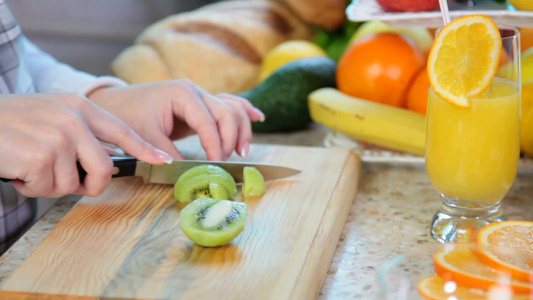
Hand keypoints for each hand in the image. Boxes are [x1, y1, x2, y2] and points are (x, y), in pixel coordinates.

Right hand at [0, 93, 172, 197]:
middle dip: (90, 184)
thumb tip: (106, 164)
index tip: (163, 159)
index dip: (144, 148)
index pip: (121, 131)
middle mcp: (73, 120)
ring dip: (51, 184)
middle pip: (104, 169)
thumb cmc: (14, 123)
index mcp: (80, 108)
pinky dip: (32, 187)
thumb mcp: (52, 115)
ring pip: (73, 184)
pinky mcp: (40, 156)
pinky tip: (19, 169)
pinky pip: (48, 188)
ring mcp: (57, 137)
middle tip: (69, 182)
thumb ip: (81, 133)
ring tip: (31, 165)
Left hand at [88, 79, 263, 160]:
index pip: (208, 121)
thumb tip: (190, 172)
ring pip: (232, 108)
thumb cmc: (127, 117)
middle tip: (228, 160)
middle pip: (227, 112)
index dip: (215, 145)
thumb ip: (168, 154)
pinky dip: (244, 110)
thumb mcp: (144, 137)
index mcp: (181, 94)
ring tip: (242, 151)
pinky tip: (259, 117)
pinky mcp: (200, 104)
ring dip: (241, 129)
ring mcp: (200, 95)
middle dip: (232, 137)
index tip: (217, 164)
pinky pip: (228, 104)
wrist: (115, 104)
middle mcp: (195, 90)